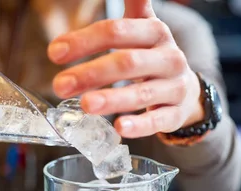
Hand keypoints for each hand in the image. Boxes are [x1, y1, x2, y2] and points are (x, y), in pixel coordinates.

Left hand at [47, 0, 203, 138]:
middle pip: (127, 62)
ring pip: (142, 93)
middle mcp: (168, 58)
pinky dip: (140, 125)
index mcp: (155, 33)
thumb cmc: (152, 57)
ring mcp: (174, 87)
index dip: (84, 41)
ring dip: (112, 99)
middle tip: (60, 85)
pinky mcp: (175, 114)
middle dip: (92, 73)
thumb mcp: (143, 28)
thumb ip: (132, 6)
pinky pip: (158, 120)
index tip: (54, 53)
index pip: (117, 31)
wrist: (186, 90)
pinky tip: (120, 128)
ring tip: (85, 105)